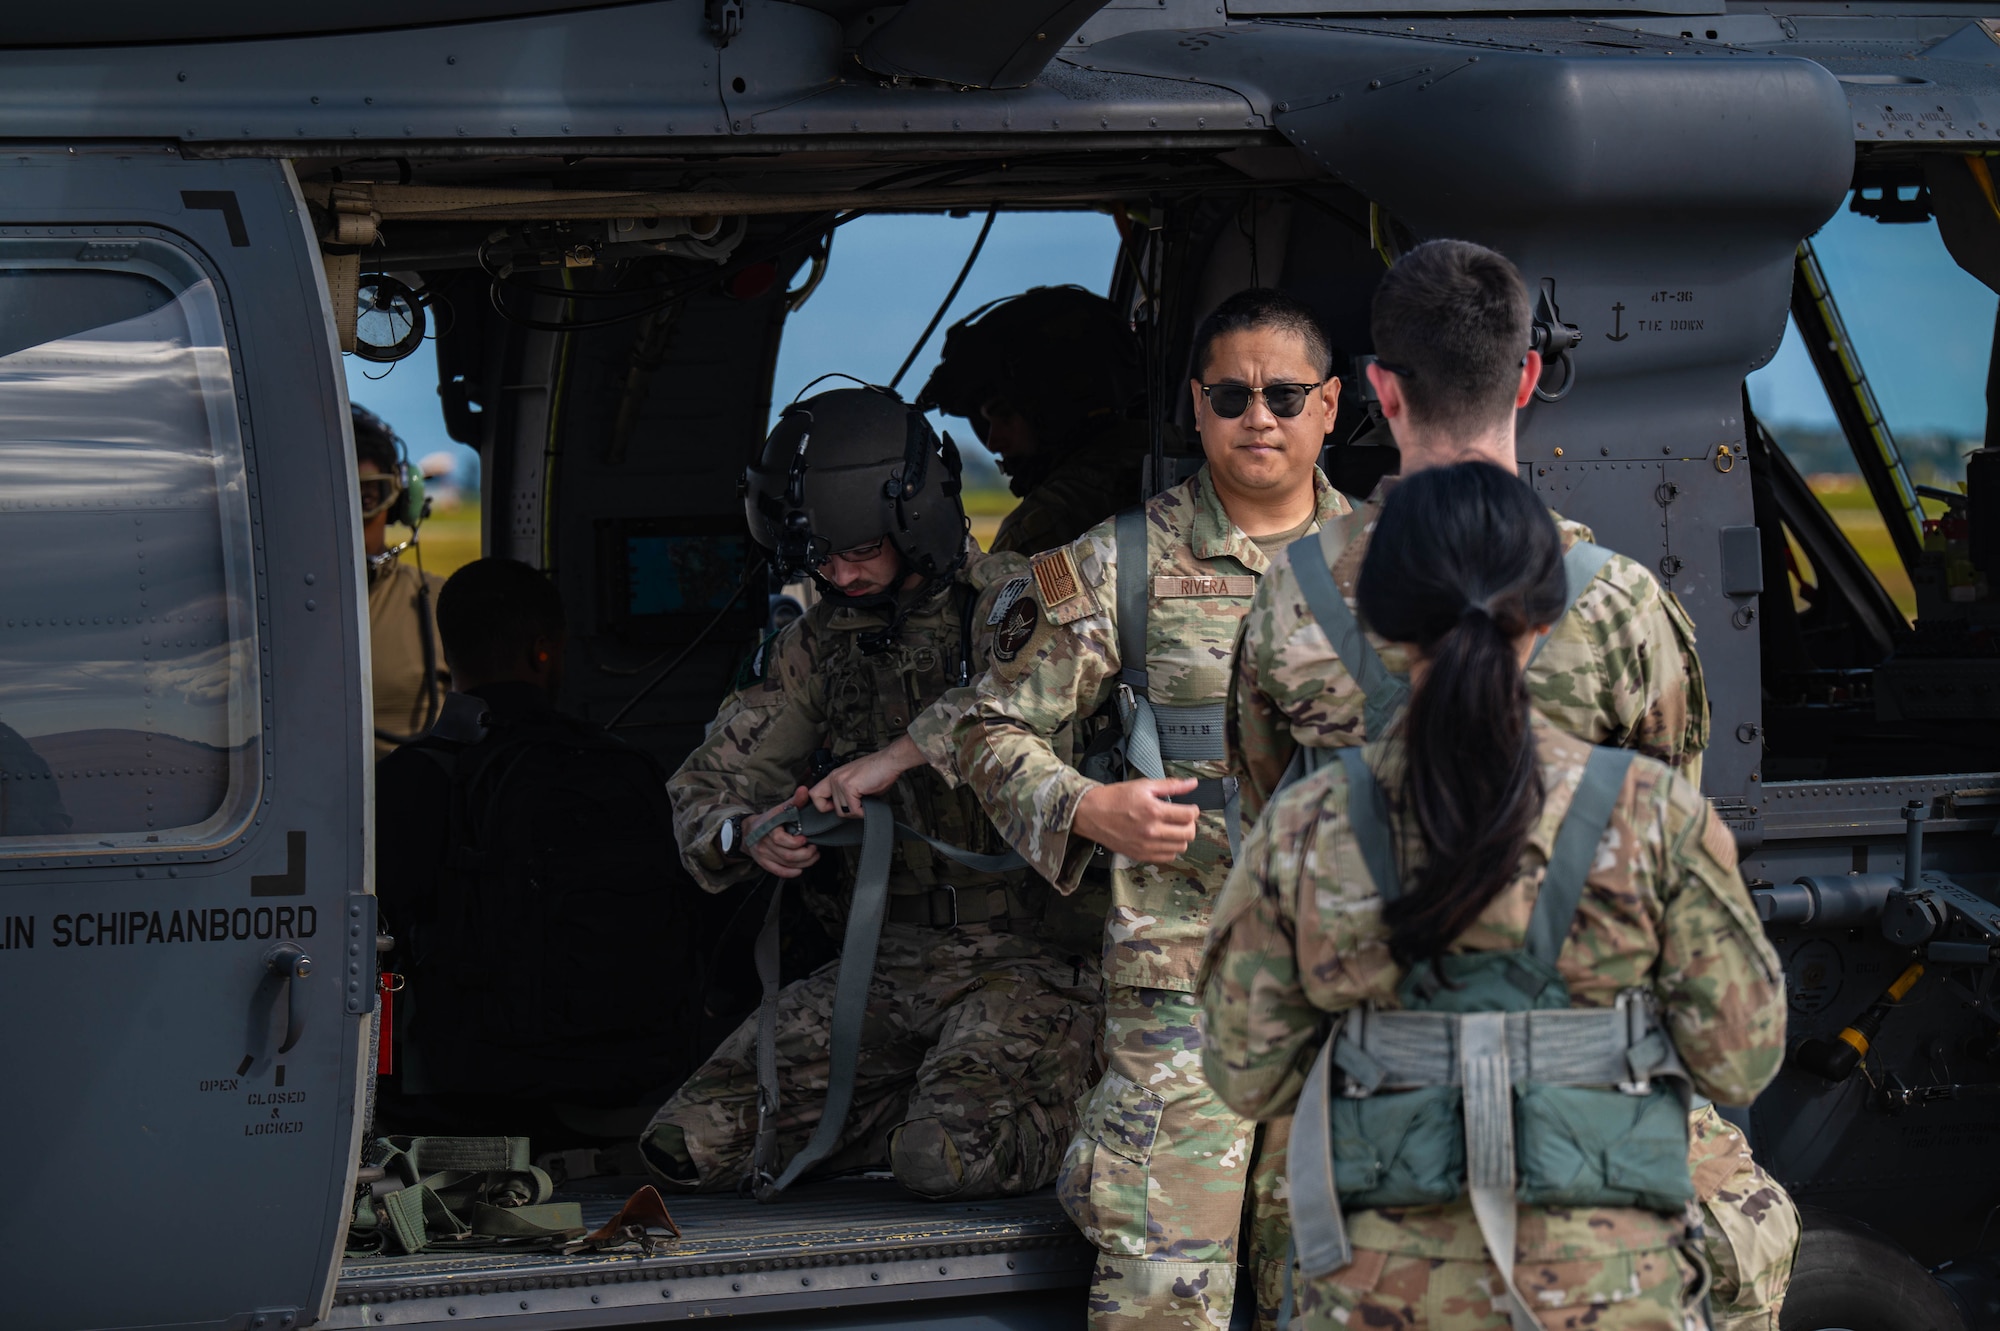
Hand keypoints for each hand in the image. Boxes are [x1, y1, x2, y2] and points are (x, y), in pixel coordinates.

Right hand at [747, 787, 817, 878]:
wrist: (747, 832)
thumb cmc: (768, 820)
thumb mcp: (780, 809)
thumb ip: (794, 801)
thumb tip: (805, 790)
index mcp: (768, 828)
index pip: (780, 839)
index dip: (795, 842)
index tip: (806, 839)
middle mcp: (764, 843)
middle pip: (787, 855)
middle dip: (805, 854)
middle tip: (814, 849)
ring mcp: (763, 855)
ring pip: (786, 864)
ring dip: (804, 862)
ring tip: (813, 855)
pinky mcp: (764, 864)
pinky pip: (778, 871)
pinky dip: (791, 872)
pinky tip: (801, 868)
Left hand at [810, 736, 924, 818]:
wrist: (889, 761)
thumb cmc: (878, 771)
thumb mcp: (857, 784)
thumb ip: (848, 796)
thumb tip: (849, 810)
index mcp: (834, 776)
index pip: (815, 795)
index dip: (824, 806)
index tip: (837, 807)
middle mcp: (834, 778)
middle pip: (832, 808)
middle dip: (848, 811)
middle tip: (859, 805)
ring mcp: (840, 782)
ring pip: (843, 811)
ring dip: (857, 811)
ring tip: (866, 800)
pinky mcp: (849, 786)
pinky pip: (853, 809)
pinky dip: (863, 811)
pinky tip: (869, 801)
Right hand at [1073, 778, 1200, 863]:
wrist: (1091, 813)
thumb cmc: (1115, 797)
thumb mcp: (1144, 785)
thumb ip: (1171, 785)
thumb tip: (1192, 783)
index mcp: (1154, 811)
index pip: (1189, 816)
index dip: (1193, 810)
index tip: (1189, 808)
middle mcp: (1152, 831)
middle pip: (1188, 834)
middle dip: (1190, 825)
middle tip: (1182, 819)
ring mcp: (1146, 846)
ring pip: (1180, 848)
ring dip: (1180, 837)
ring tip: (1172, 828)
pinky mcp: (1140, 855)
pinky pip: (1167, 857)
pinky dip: (1170, 849)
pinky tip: (1163, 839)